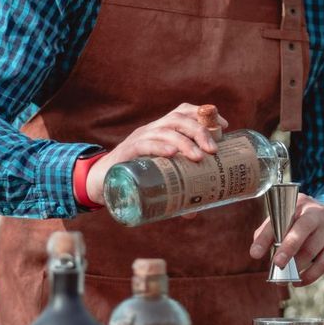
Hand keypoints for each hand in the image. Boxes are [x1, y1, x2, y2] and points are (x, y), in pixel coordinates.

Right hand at [86, 103, 227, 203]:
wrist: (99, 183)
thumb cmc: (132, 178)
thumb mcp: (157, 179)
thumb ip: (175, 192)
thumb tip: (195, 212)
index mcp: (161, 131)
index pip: (183, 112)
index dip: (204, 115)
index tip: (224, 126)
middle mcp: (151, 130)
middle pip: (178, 118)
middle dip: (199, 130)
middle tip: (213, 150)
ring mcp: (138, 139)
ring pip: (164, 130)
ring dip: (184, 141)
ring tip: (198, 157)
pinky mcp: (126, 152)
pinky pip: (144, 144)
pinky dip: (159, 147)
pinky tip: (172, 154)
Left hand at [248, 195, 323, 284]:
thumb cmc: (305, 220)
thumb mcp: (289, 217)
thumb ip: (271, 230)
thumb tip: (256, 251)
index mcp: (299, 204)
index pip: (280, 219)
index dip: (266, 237)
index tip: (255, 254)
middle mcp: (317, 214)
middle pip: (302, 231)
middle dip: (287, 249)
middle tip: (277, 265)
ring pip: (312, 251)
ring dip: (296, 268)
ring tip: (283, 279)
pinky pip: (323, 264)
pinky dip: (310, 276)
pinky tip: (299, 281)